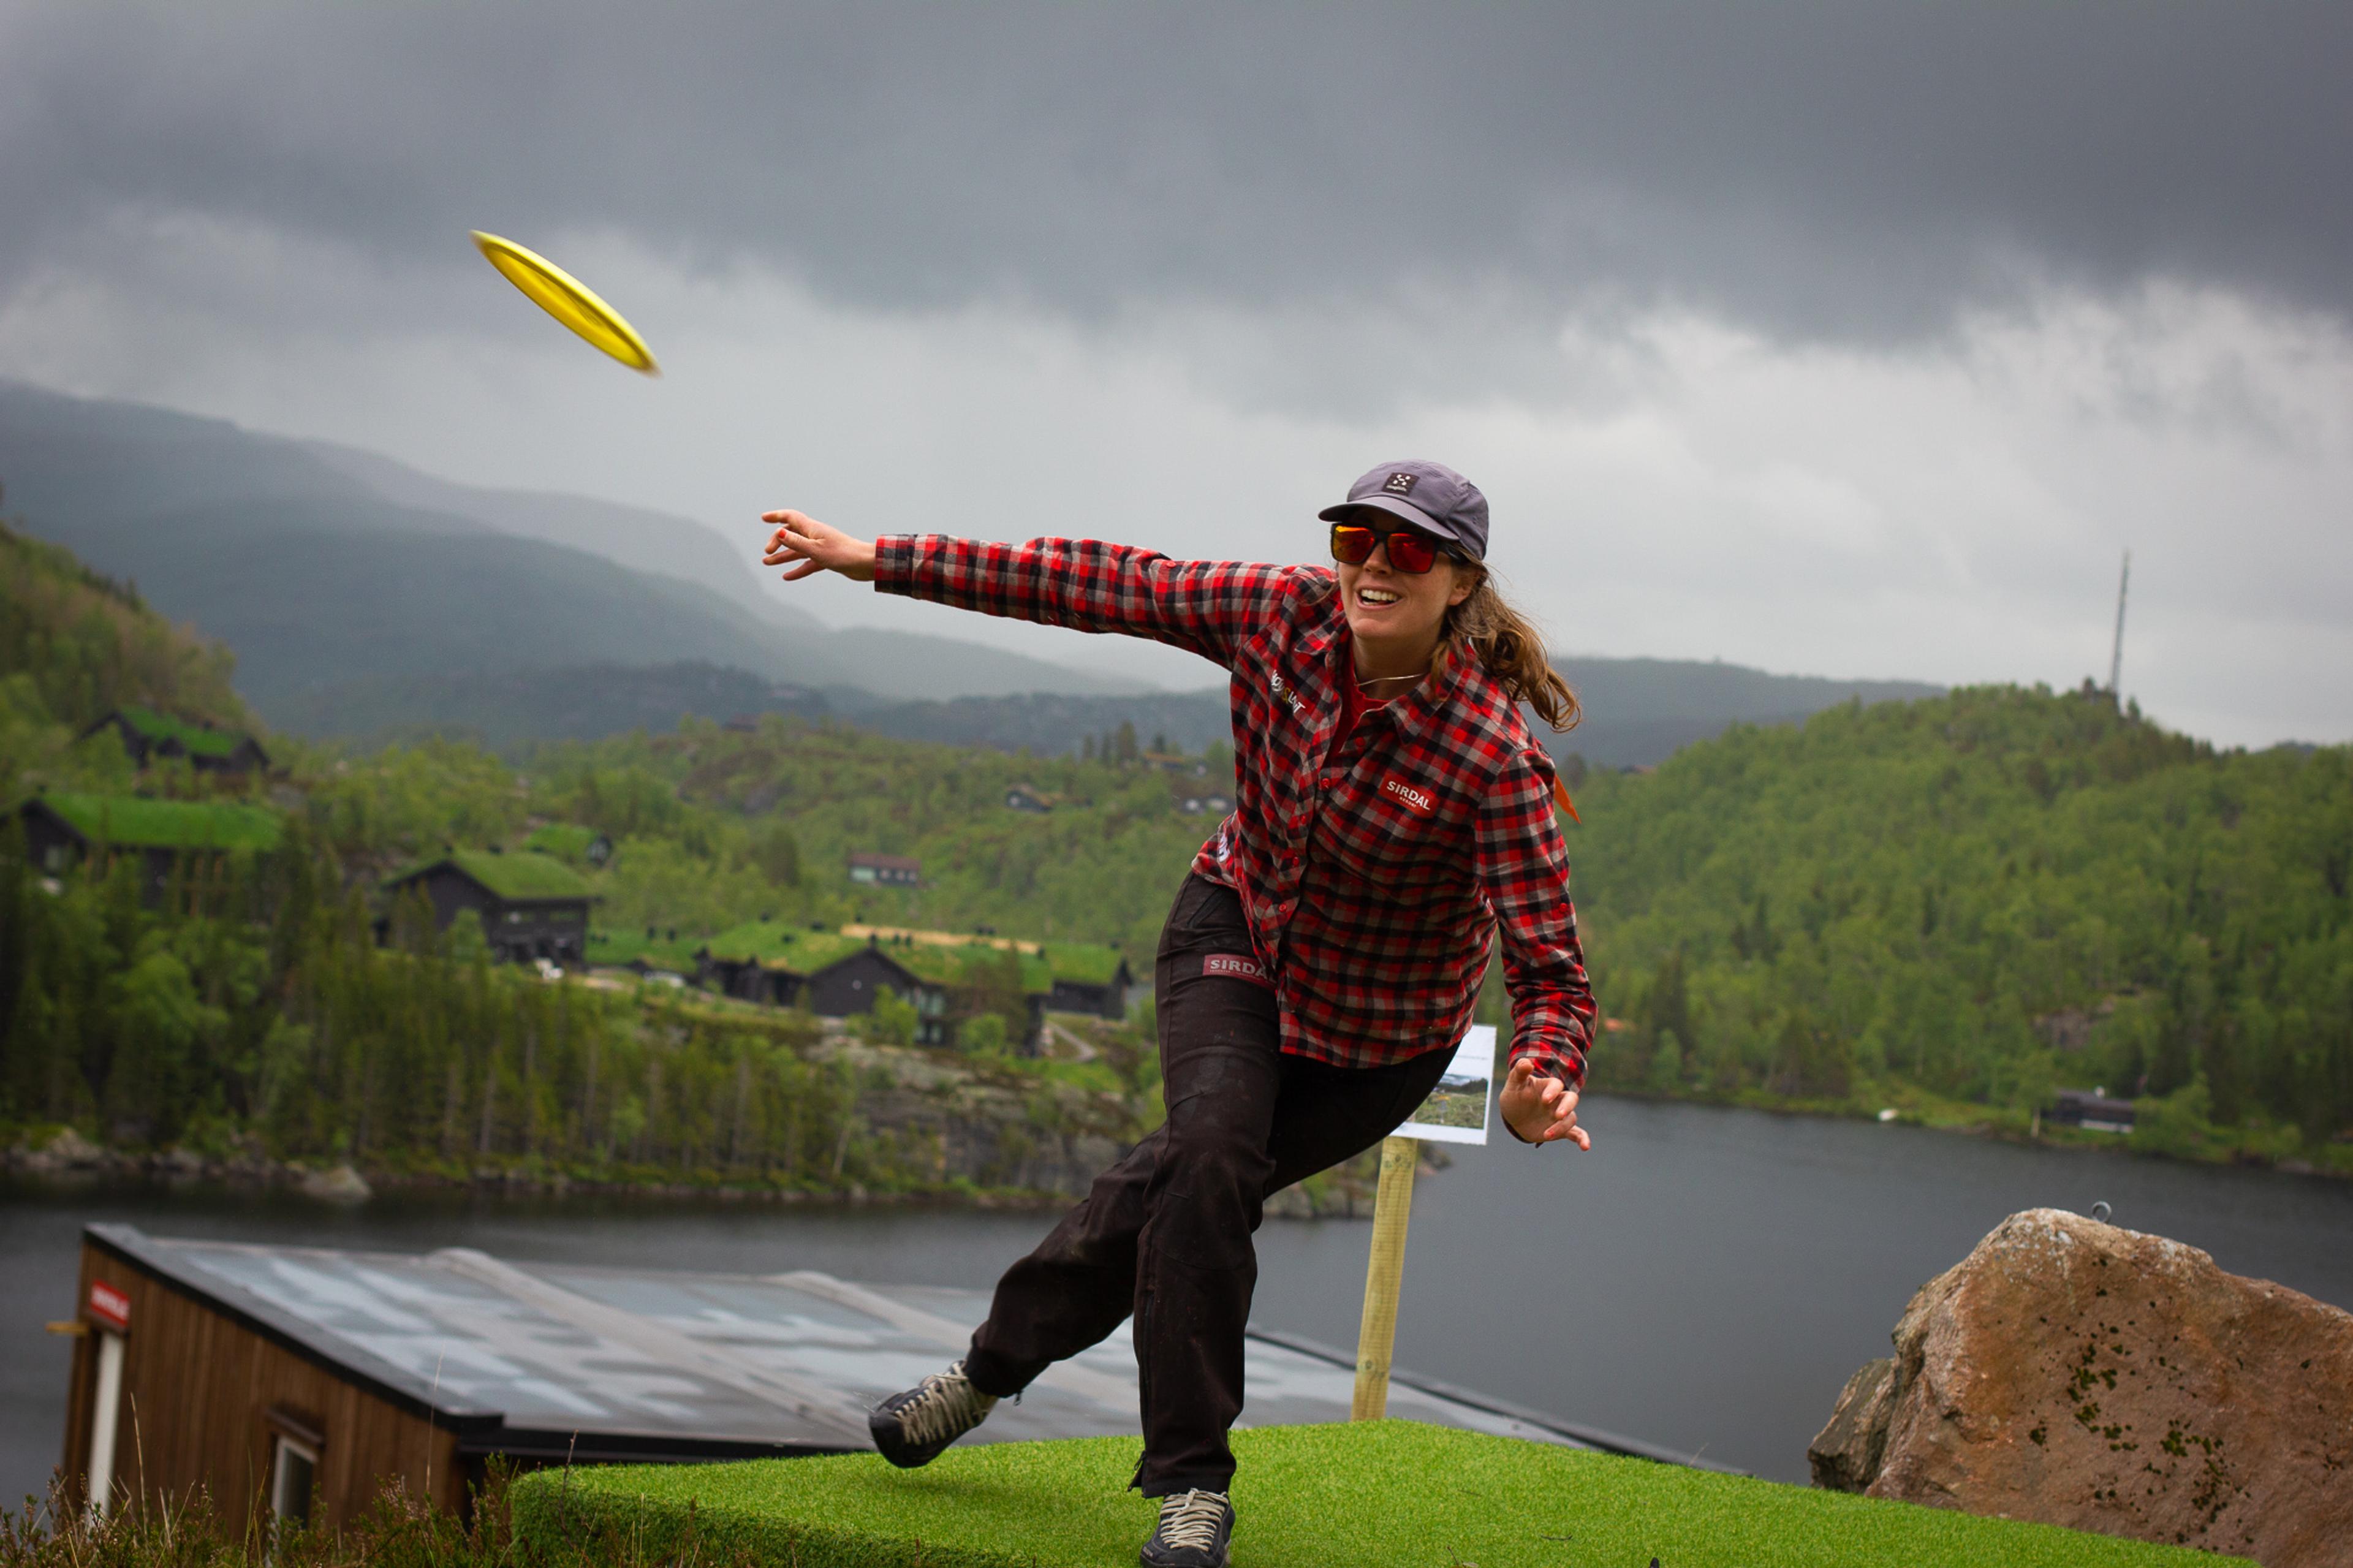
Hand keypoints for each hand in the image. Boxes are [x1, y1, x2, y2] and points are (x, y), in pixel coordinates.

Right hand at [761, 509, 876, 582]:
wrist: (866, 565)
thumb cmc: (843, 554)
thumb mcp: (816, 550)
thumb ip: (796, 542)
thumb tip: (779, 532)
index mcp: (812, 528)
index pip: (790, 517)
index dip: (776, 516)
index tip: (763, 518)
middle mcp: (815, 536)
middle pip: (791, 535)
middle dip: (777, 541)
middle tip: (767, 553)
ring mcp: (821, 547)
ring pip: (797, 550)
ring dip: (782, 556)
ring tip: (767, 563)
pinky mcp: (827, 559)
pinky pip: (807, 563)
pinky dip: (797, 569)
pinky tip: (786, 577)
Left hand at [1500, 1057, 1590, 1148]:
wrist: (1514, 1115)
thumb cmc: (1516, 1095)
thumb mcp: (1514, 1084)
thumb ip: (1519, 1073)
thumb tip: (1525, 1061)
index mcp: (1548, 1087)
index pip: (1556, 1085)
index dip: (1553, 1091)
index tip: (1544, 1100)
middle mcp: (1558, 1100)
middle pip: (1571, 1099)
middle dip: (1566, 1107)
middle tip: (1557, 1115)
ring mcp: (1560, 1115)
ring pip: (1571, 1118)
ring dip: (1561, 1127)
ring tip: (1546, 1134)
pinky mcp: (1561, 1130)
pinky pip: (1576, 1133)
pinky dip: (1582, 1139)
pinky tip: (1586, 1147)